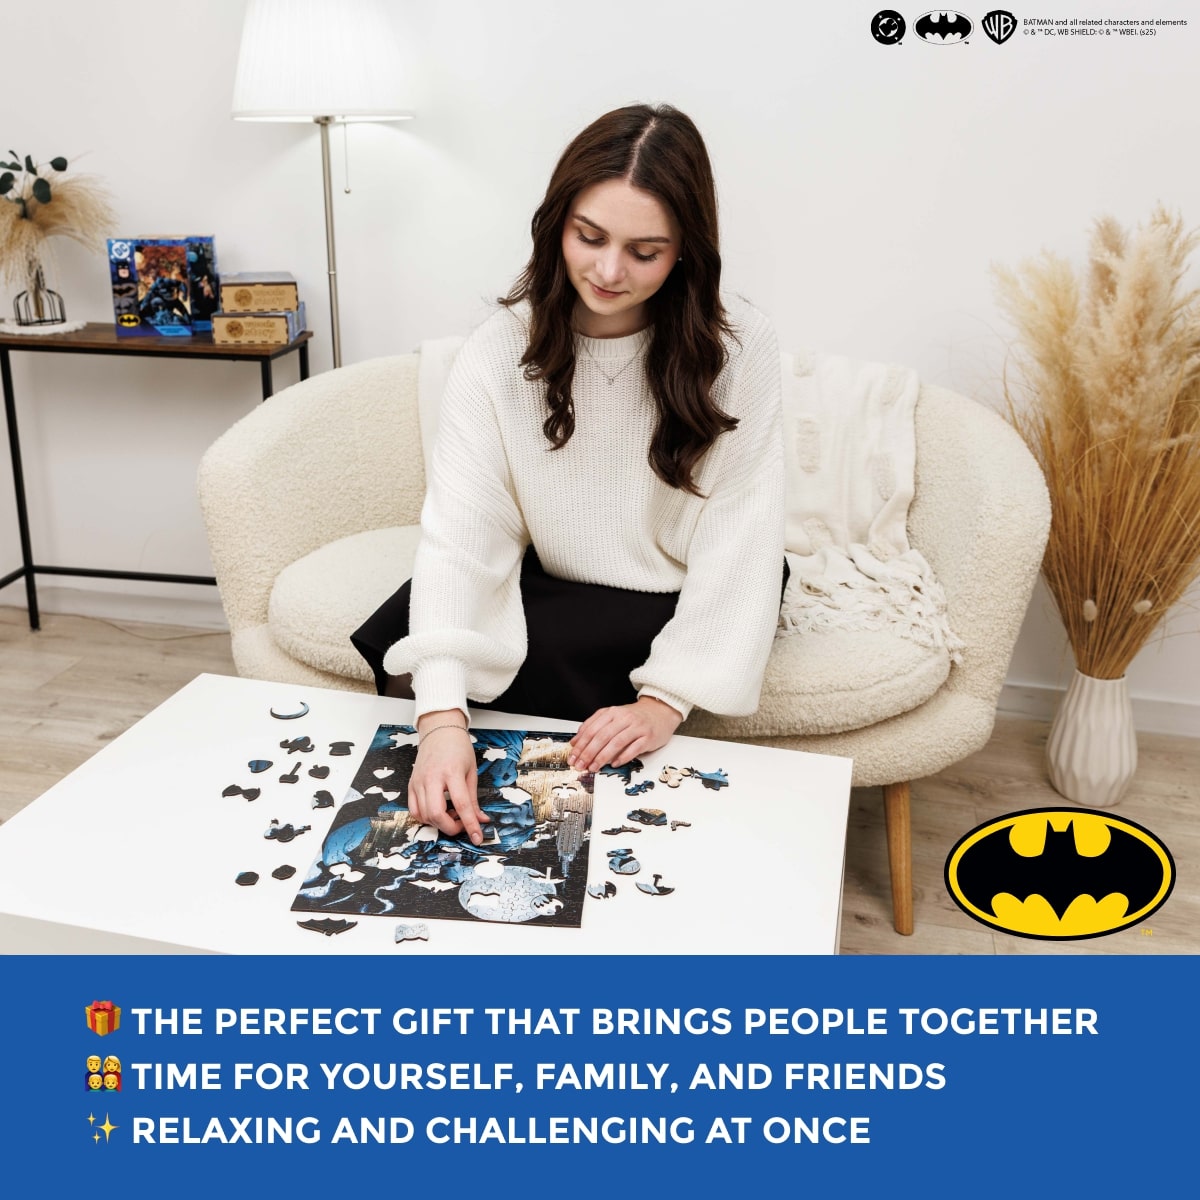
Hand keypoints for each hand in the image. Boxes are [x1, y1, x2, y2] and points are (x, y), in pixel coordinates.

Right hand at [408, 710, 489, 845]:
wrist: (439, 731)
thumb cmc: (458, 748)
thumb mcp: (471, 771)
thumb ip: (473, 799)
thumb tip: (481, 820)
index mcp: (451, 772)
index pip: (462, 804)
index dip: (470, 825)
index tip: (477, 838)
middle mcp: (432, 778)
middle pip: (436, 814)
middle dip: (450, 827)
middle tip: (462, 825)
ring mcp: (418, 781)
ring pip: (424, 815)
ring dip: (439, 823)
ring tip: (451, 814)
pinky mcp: (411, 784)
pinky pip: (414, 810)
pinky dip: (425, 817)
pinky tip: (437, 813)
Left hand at [568, 696, 682, 773]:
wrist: (660, 711)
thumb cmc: (634, 717)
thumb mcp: (613, 716)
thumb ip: (594, 726)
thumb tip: (576, 742)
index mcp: (612, 713)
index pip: (592, 729)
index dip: (580, 744)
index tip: (573, 756)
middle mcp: (624, 718)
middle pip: (602, 736)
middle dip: (588, 753)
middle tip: (580, 765)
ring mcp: (637, 727)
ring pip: (616, 743)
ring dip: (602, 757)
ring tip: (594, 767)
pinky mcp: (648, 737)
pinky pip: (634, 748)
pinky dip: (623, 757)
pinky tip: (614, 764)